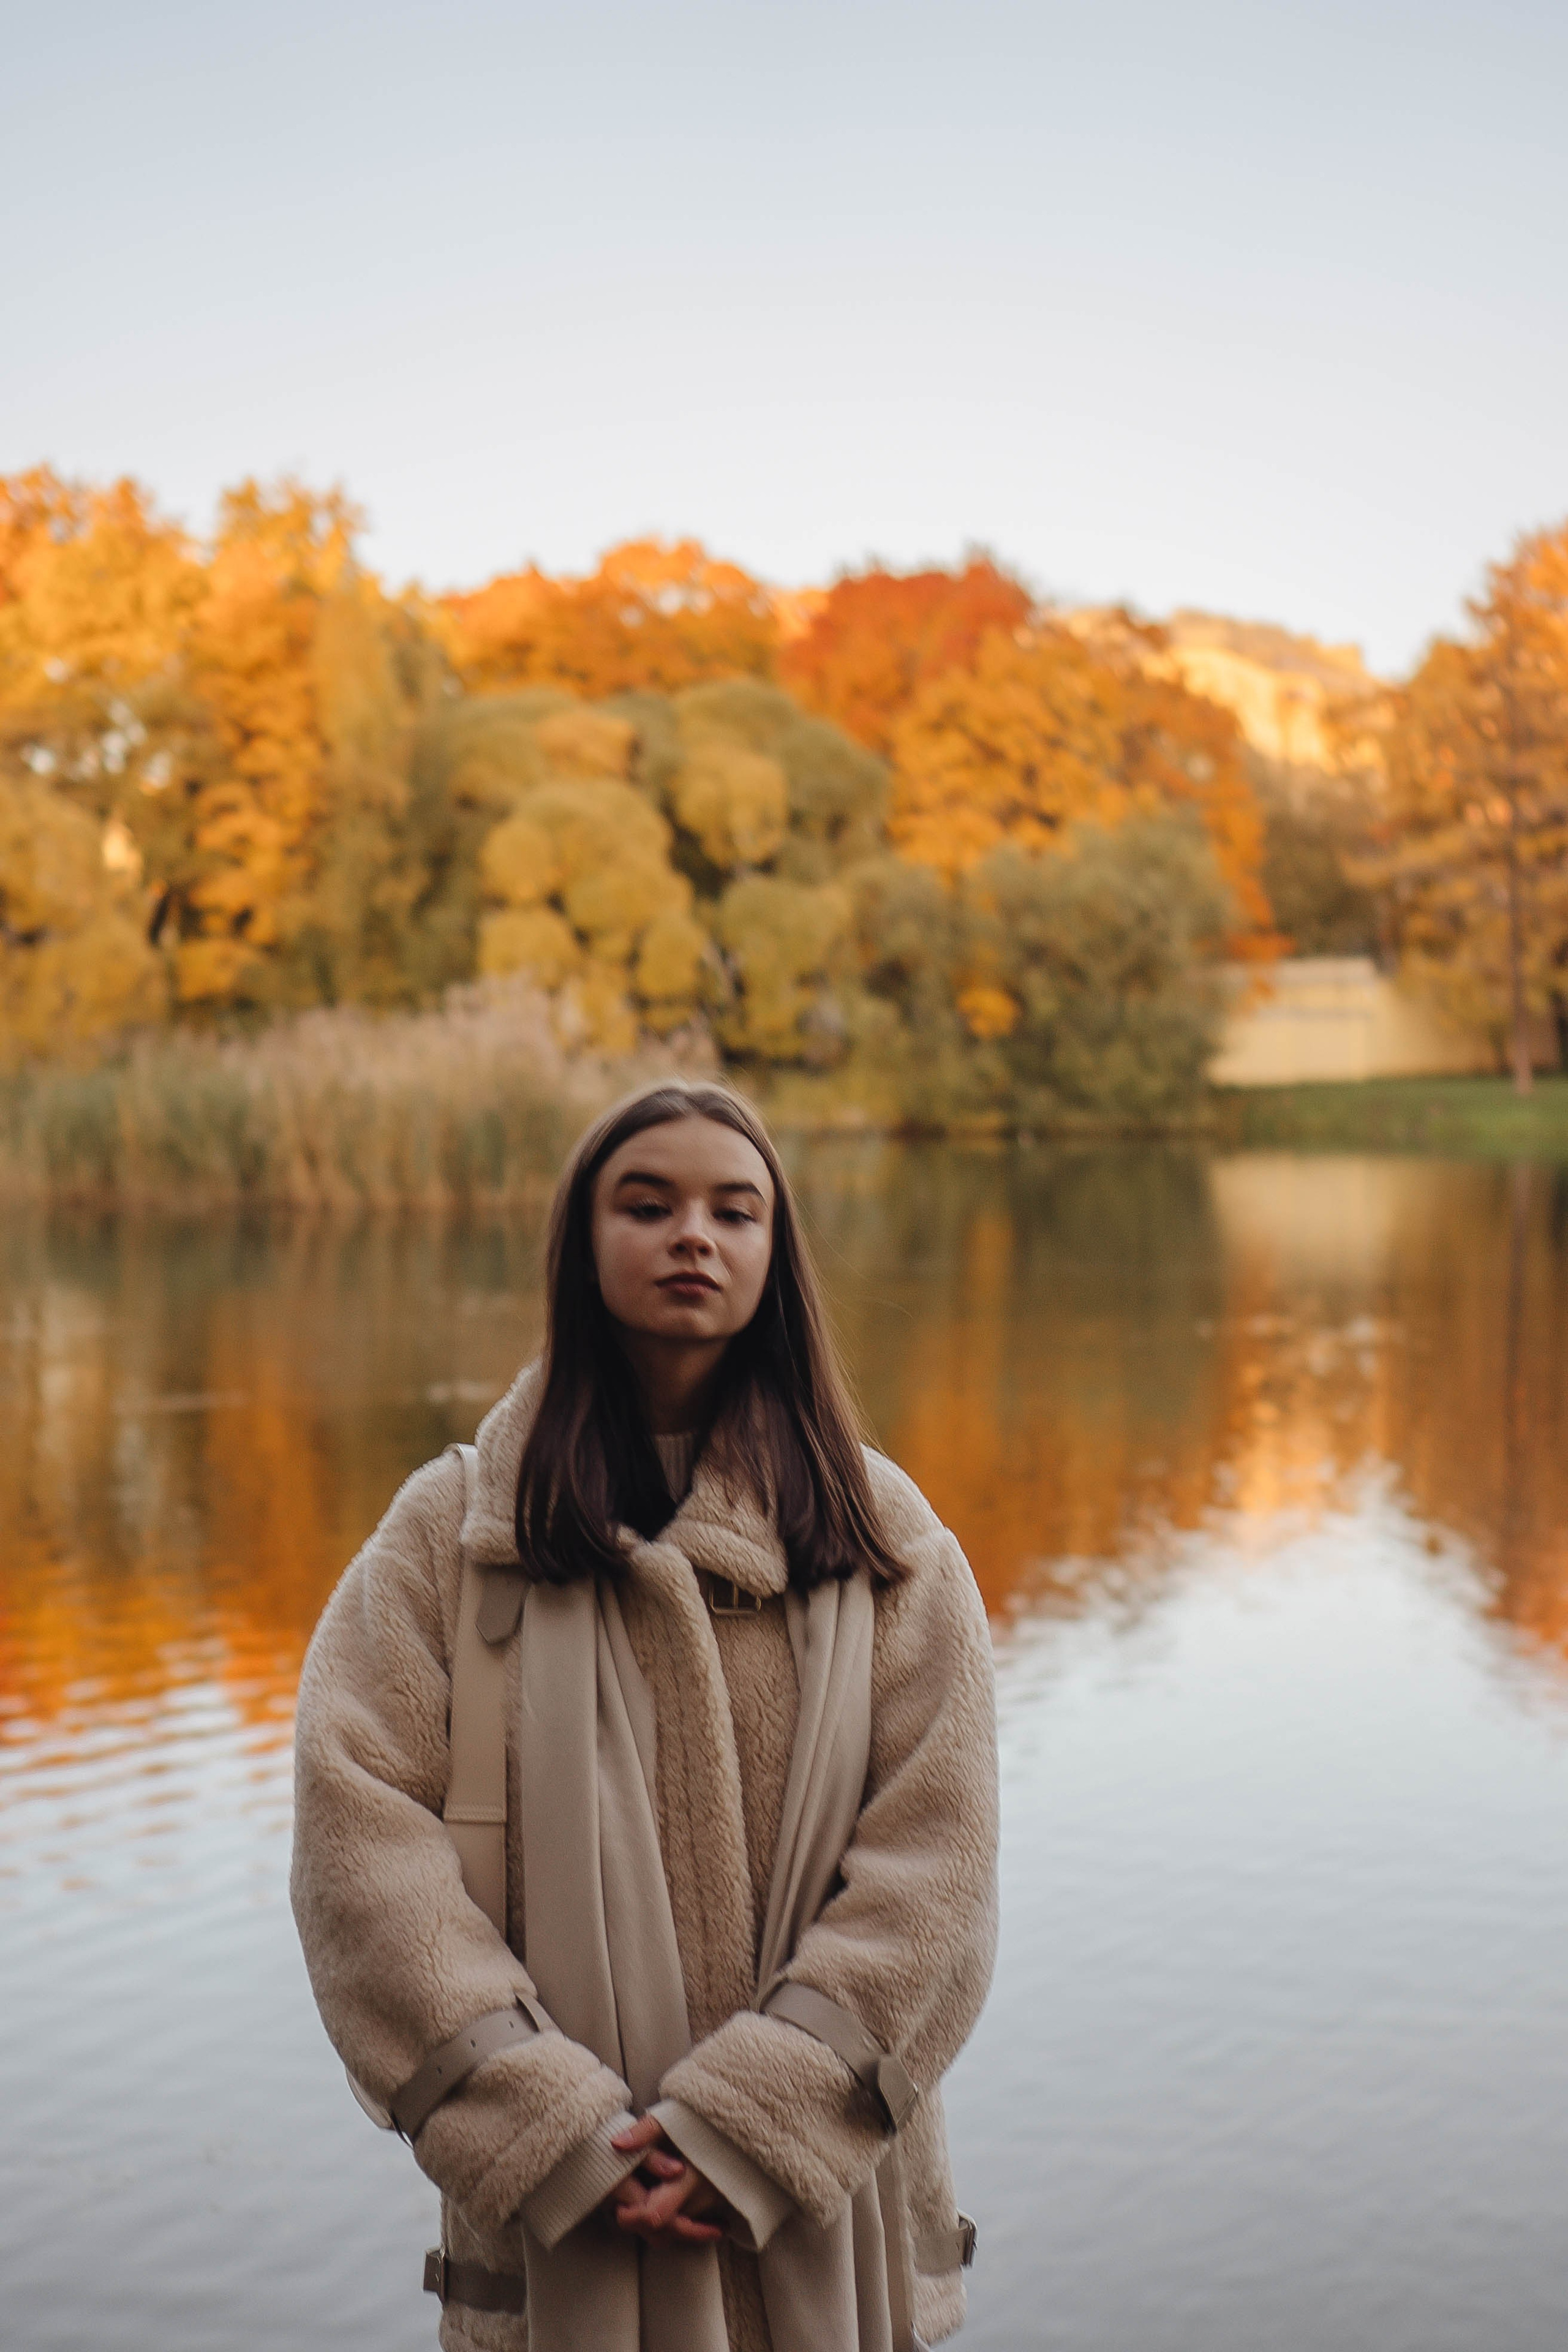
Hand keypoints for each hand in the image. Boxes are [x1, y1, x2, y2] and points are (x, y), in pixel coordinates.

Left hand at [604, 2114, 727, 2244]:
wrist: (747, 2122)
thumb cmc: (707, 2119)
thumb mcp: (674, 2117)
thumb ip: (646, 2131)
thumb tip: (616, 2144)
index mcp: (690, 2178)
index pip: (657, 2216)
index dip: (633, 2217)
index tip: (620, 2206)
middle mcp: (703, 2198)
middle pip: (666, 2229)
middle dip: (642, 2224)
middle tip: (627, 2207)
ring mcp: (715, 2205)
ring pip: (680, 2228)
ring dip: (660, 2221)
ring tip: (645, 2201)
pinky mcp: (722, 2205)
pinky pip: (694, 2223)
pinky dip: (678, 2220)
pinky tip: (667, 2204)